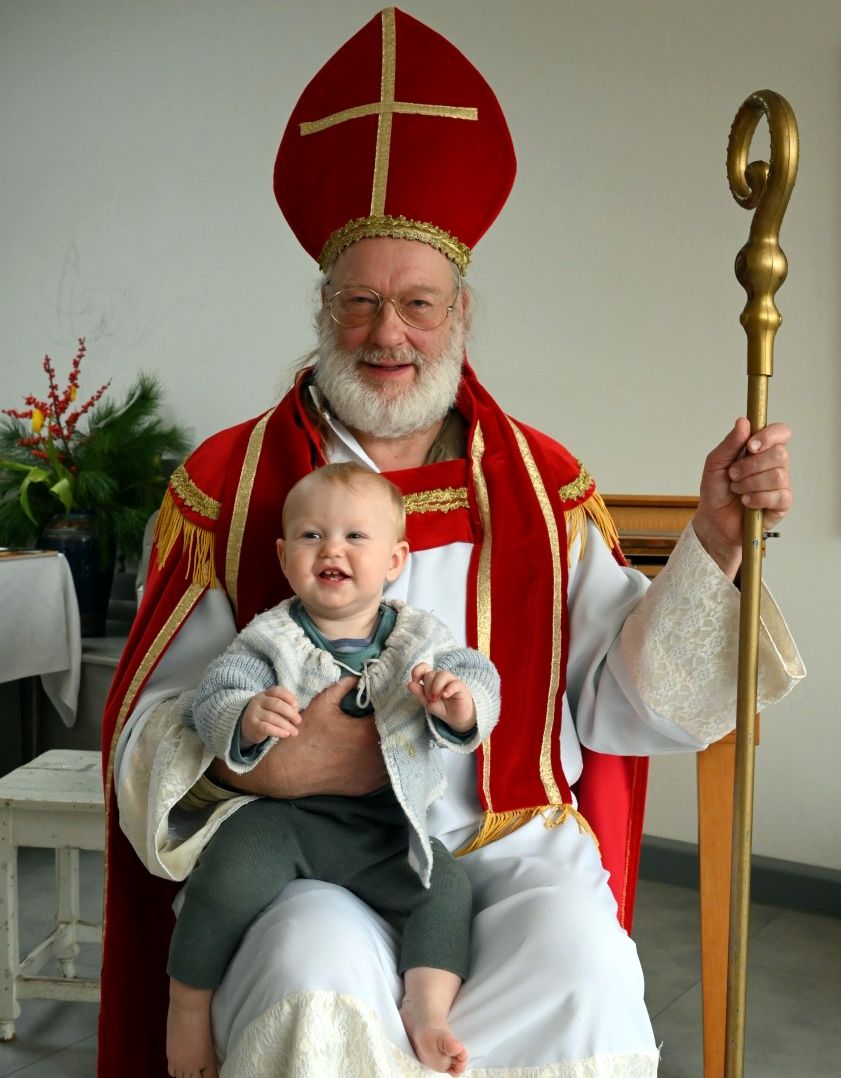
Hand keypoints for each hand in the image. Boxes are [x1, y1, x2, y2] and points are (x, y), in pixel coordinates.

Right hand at [210, 677, 387, 796]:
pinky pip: (384, 773)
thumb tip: (358, 677)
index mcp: (368, 732)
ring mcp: (373, 774)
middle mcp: (375, 755)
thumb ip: (344, 686)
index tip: (384, 704)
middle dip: (392, 726)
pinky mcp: (367, 787)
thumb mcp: (323, 703)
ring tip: (381, 736)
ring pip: (392, 756)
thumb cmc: (306, 733)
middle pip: (396, 737)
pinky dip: (382, 763)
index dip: (389, 708)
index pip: (391, 715)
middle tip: (385, 719)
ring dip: (390, 745)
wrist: (290, 769)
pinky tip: (374, 754)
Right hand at [241, 687, 300, 748]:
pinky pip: (267, 728)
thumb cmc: (265, 715)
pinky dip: (278, 731)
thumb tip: (297, 711)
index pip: (277, 691)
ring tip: (295, 732)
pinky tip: (286, 734)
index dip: (288, 696)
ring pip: (273, 717)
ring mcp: (254, 713)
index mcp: (265, 694)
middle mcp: (258, 701)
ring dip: (287, 725)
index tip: (296, 705)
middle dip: (290, 713)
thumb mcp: (272, 707)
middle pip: (276, 704)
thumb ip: (284, 705)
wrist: (246, 727)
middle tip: (298, 721)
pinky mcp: (253, 725)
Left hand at [408, 663, 476, 733]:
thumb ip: (419, 693)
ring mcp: (451, 681)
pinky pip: (454, 683)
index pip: (424, 667)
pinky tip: (445, 696)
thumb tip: (409, 683)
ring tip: (435, 699)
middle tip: (431, 699)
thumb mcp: (427, 702)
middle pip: (430, 674)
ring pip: (442, 674)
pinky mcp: (460, 687)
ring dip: (436, 687)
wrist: (456, 718)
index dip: (417, 670)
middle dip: (427, 687)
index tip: (415, 681)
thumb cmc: (442, 708)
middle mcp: (441, 678)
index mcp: (432, 679)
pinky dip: (448, 689)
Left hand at [692, 418, 792, 578]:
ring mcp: (780, 484)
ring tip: (737, 490)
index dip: (770, 436)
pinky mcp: (782, 504)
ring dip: (750, 483)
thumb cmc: (716, 490)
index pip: (781, 432)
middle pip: (780, 454)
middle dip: (750, 466)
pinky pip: (779, 495)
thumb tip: (744, 422)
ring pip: (778, 476)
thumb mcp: (715, 463)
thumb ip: (730, 443)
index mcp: (761, 450)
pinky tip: (746, 501)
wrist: (713, 520)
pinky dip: (757, 498)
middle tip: (733, 475)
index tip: (751, 446)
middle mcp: (774, 465)